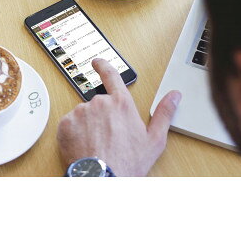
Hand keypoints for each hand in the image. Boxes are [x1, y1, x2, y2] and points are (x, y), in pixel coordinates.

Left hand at [57, 58, 181, 175]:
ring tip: (96, 144)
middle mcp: (100, 102)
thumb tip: (174, 96)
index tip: (97, 62)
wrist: (103, 179)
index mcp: (121, 103)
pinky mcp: (65, 123)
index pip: (111, 75)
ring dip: (87, 125)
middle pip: (98, 103)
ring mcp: (81, 111)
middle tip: (107, 137)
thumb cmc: (128, 162)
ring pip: (83, 114)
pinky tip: (83, 146)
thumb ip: (164, 112)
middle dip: (101, 117)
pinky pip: (69, 124)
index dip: (103, 66)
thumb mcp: (154, 139)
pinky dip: (74, 133)